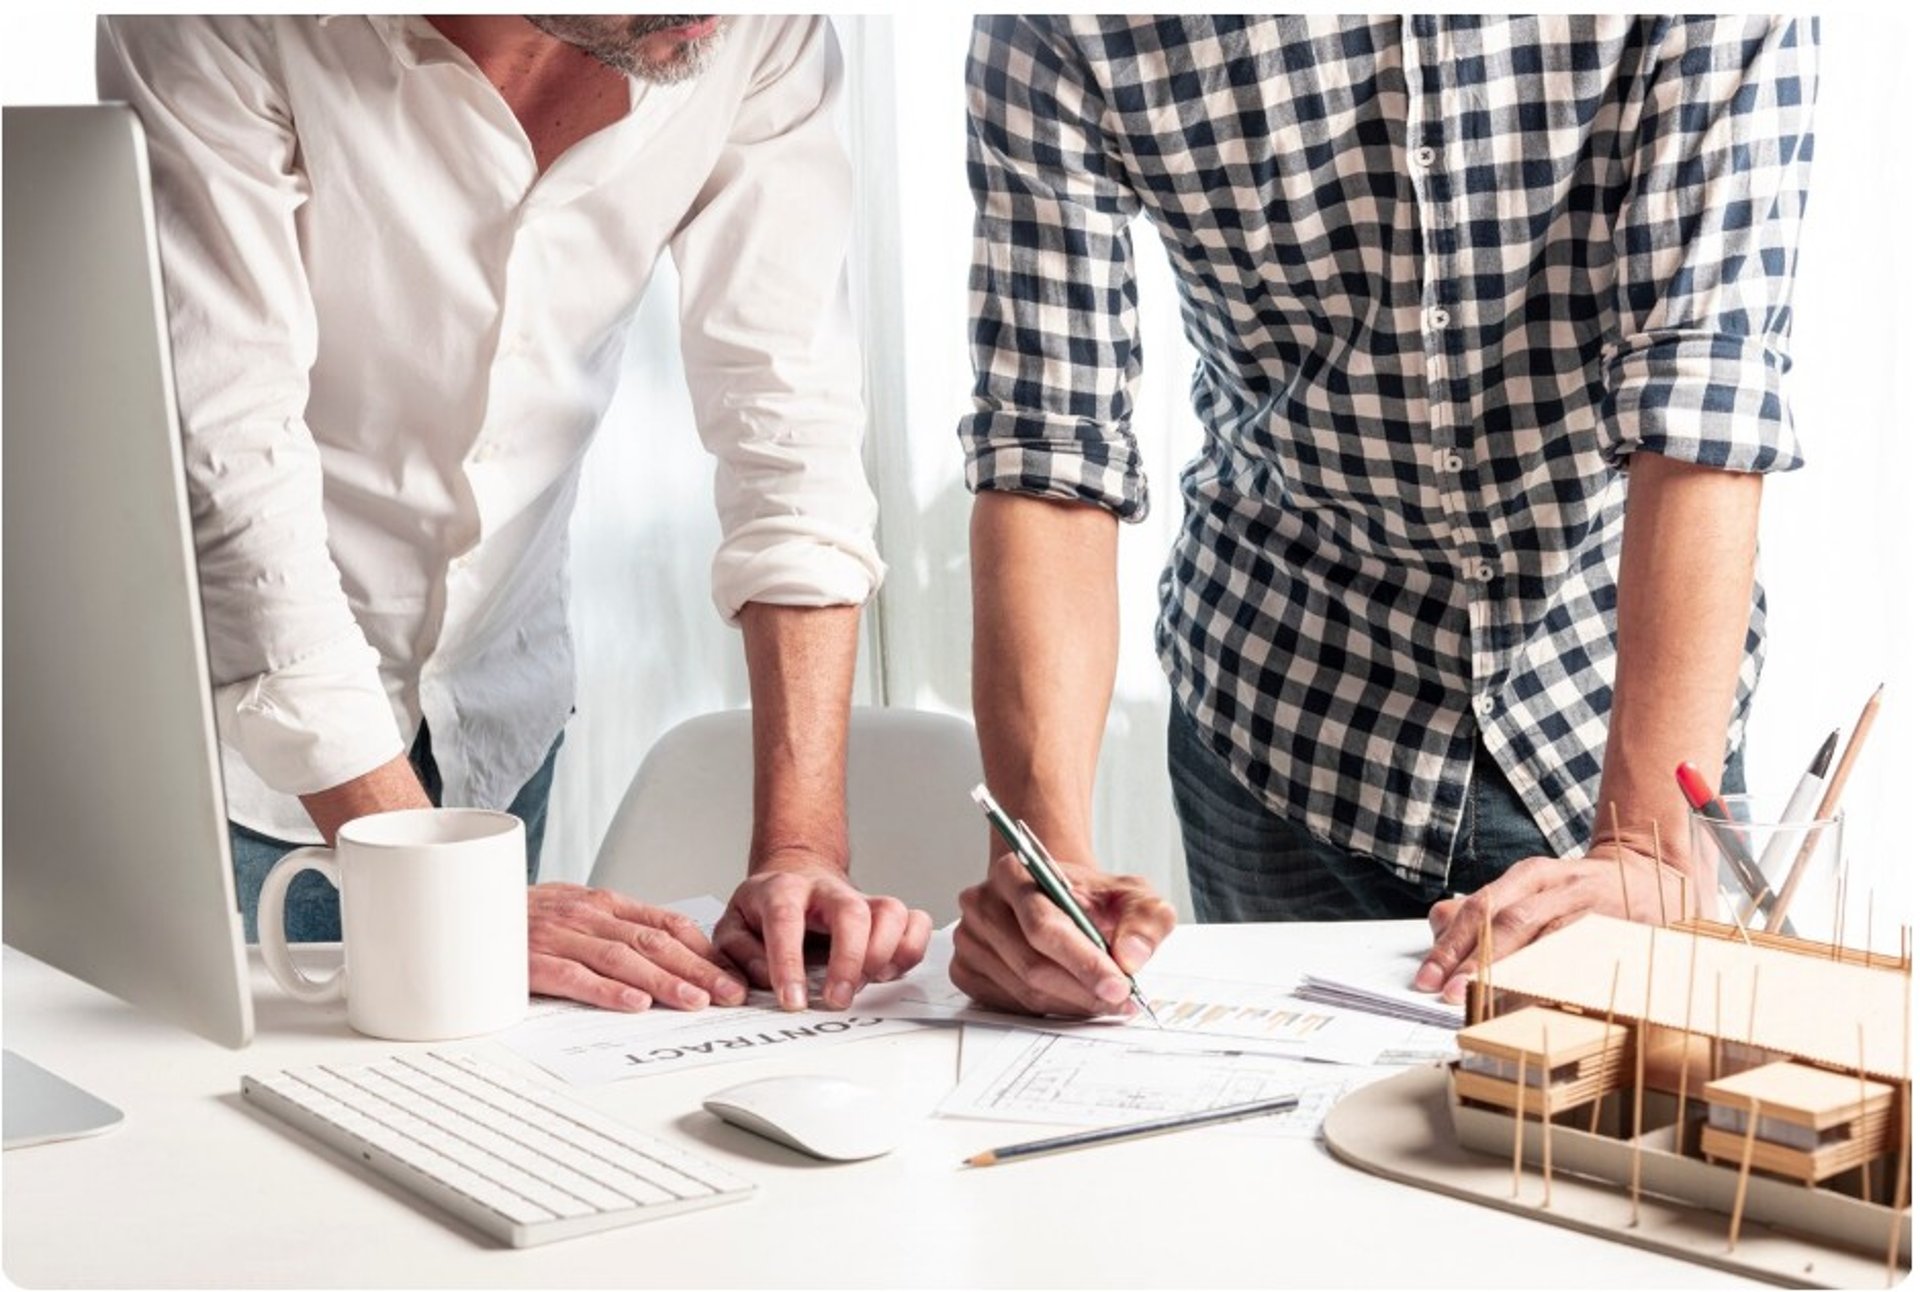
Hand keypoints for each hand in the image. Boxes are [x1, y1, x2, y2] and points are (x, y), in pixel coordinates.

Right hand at [526, 883, 748, 1010]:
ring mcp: (560, 938)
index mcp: (604, 904)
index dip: (705, 950)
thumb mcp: (578, 912)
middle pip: (655, 943)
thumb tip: (673, 954)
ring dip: (666, 982)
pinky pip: (576, 977)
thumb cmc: (524, 918)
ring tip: (697, 1002)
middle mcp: (587, 916)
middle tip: (732, 994)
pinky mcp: (531, 963)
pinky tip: (635, 1004)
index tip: (735, 972)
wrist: (461, 906)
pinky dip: (607, 991)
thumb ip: (619, 929)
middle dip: (699, 970)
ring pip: (624, 959)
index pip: (667, 923)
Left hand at [713, 849, 933, 1011]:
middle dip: (848, 960)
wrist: (796, 878)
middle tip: (837, 1000)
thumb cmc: (765, 910)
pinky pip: (915, 922)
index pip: (785, 919)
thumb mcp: (733, 928)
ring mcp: (861, 899)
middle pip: (850, 912)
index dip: (788, 962)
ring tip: (864, 985)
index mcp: (782, 890)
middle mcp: (827, 890)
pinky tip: (888, 972)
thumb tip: (756, 985)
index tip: (793, 1001)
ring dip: (883, 954)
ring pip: (890, 911)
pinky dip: (910, 949)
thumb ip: (736, 957)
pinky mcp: (886, 913)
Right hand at [949, 850, 1175, 1016]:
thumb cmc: (1090, 898)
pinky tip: (1071, 998)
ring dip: (1070, 1004)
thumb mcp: (1131, 895)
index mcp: (1013, 872)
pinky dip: (1047, 1010)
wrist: (1057, 900)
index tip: (1119, 985)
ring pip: (1023, 991)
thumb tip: (1131, 957)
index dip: (1083, 961)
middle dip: (1082, 990)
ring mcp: (968, 939)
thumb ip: (1144, 919)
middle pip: (1032, 964)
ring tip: (1102, 999)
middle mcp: (982, 903)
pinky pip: (1009, 1005)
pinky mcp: (965, 970)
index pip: (1044, 924)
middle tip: (1120, 1001)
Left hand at [1416, 840, 1693, 1003]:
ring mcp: (1589, 908)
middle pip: (1506, 922)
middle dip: (1474, 961)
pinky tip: (1538, 1001)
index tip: (1427, 978)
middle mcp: (1557, 887)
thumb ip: (1485, 908)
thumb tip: (1438, 925)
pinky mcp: (1617, 930)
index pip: (1479, 908)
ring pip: (1544, 939)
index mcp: (1530, 875)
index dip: (1450, 945)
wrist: (1648, 877)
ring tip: (1486, 999)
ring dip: (1512, 972)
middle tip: (1450, 993)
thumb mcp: (1530, 889)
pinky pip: (1582, 958)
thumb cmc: (1578, 892)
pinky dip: (1557, 979)